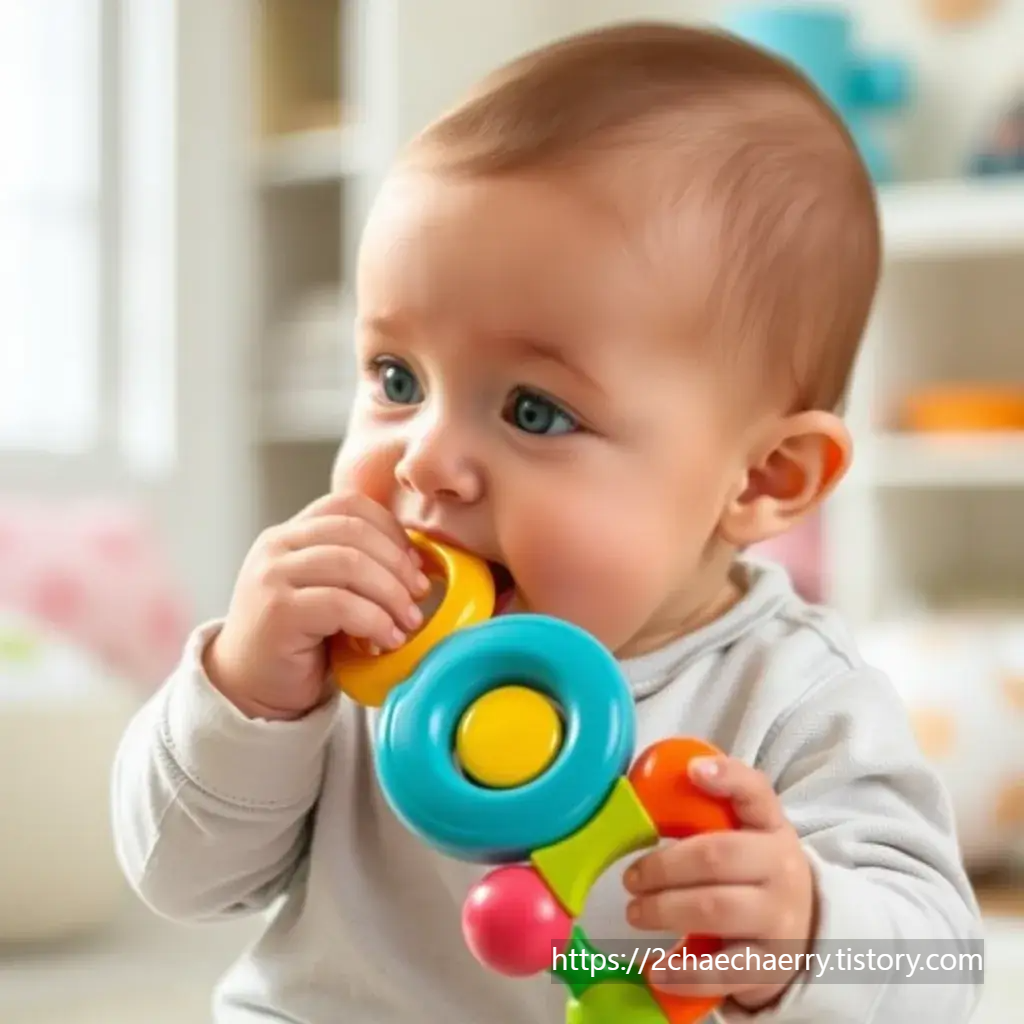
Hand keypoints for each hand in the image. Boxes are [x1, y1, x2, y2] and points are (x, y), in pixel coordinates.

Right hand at [204, 491, 429, 720]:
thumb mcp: (326, 590)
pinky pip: (340, 604)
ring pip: (351, 563)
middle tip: (420, 594)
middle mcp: (277, 546)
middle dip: (398, 563)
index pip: (349, 505)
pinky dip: (375, 621)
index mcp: (291, 533)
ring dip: (391, 593)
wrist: (248, 687)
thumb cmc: (297, 641)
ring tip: (409, 621)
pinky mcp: (277, 611)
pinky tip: (388, 639)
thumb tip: (415, 562)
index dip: (391, 529)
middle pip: (355, 531)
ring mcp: (272, 576)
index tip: (415, 562)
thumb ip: (354, 567)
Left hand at [623, 755, 817, 1011]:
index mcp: (771, 827)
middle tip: (631, 878)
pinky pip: (722, 970)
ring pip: (715, 910)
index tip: (694, 771)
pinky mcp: (770, 965)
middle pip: (717, 856)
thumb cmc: (756, 874)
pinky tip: (656, 969)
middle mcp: (781, 868)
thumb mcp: (746, 836)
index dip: (727, 778)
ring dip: (665, 910)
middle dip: (664, 865)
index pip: (756, 792)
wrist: (808, 934)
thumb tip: (643, 796)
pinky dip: (684, 972)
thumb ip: (707, 814)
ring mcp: (780, 919)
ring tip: (635, 912)